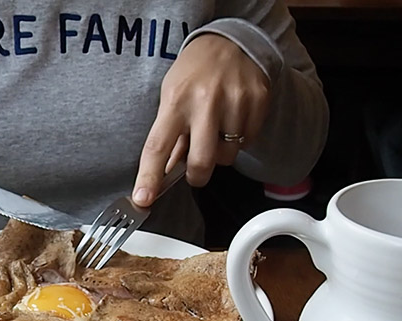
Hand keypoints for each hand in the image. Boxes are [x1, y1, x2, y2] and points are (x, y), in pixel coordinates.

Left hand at [132, 34, 269, 206]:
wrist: (229, 41)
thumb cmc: (194, 73)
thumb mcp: (172, 97)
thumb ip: (170, 136)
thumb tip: (165, 174)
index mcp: (176, 101)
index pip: (158, 147)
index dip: (149, 177)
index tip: (142, 199)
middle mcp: (205, 101)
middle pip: (200, 162)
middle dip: (197, 176)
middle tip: (195, 169)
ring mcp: (235, 100)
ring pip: (228, 156)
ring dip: (220, 153)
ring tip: (216, 129)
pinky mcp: (258, 101)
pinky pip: (248, 141)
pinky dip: (239, 138)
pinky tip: (233, 118)